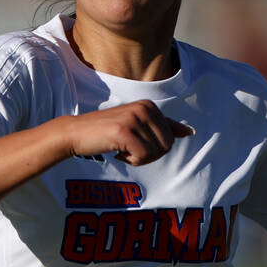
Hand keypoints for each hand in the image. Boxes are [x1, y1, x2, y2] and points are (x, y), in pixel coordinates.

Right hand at [63, 100, 192, 165]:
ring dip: (138, 158)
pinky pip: (142, 157)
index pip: (170, 137)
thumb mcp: (137, 125)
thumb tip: (190, 132)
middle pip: (166, 146)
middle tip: (128, 149)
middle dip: (149, 155)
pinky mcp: (125, 132)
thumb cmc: (106, 132)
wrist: (76, 133)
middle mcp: (144, 108)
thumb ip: (163, 127)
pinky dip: (131, 161)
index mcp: (150, 105)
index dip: (153, 147)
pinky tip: (116, 152)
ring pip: (155, 152)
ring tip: (121, 148)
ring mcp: (134, 118)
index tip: (134, 141)